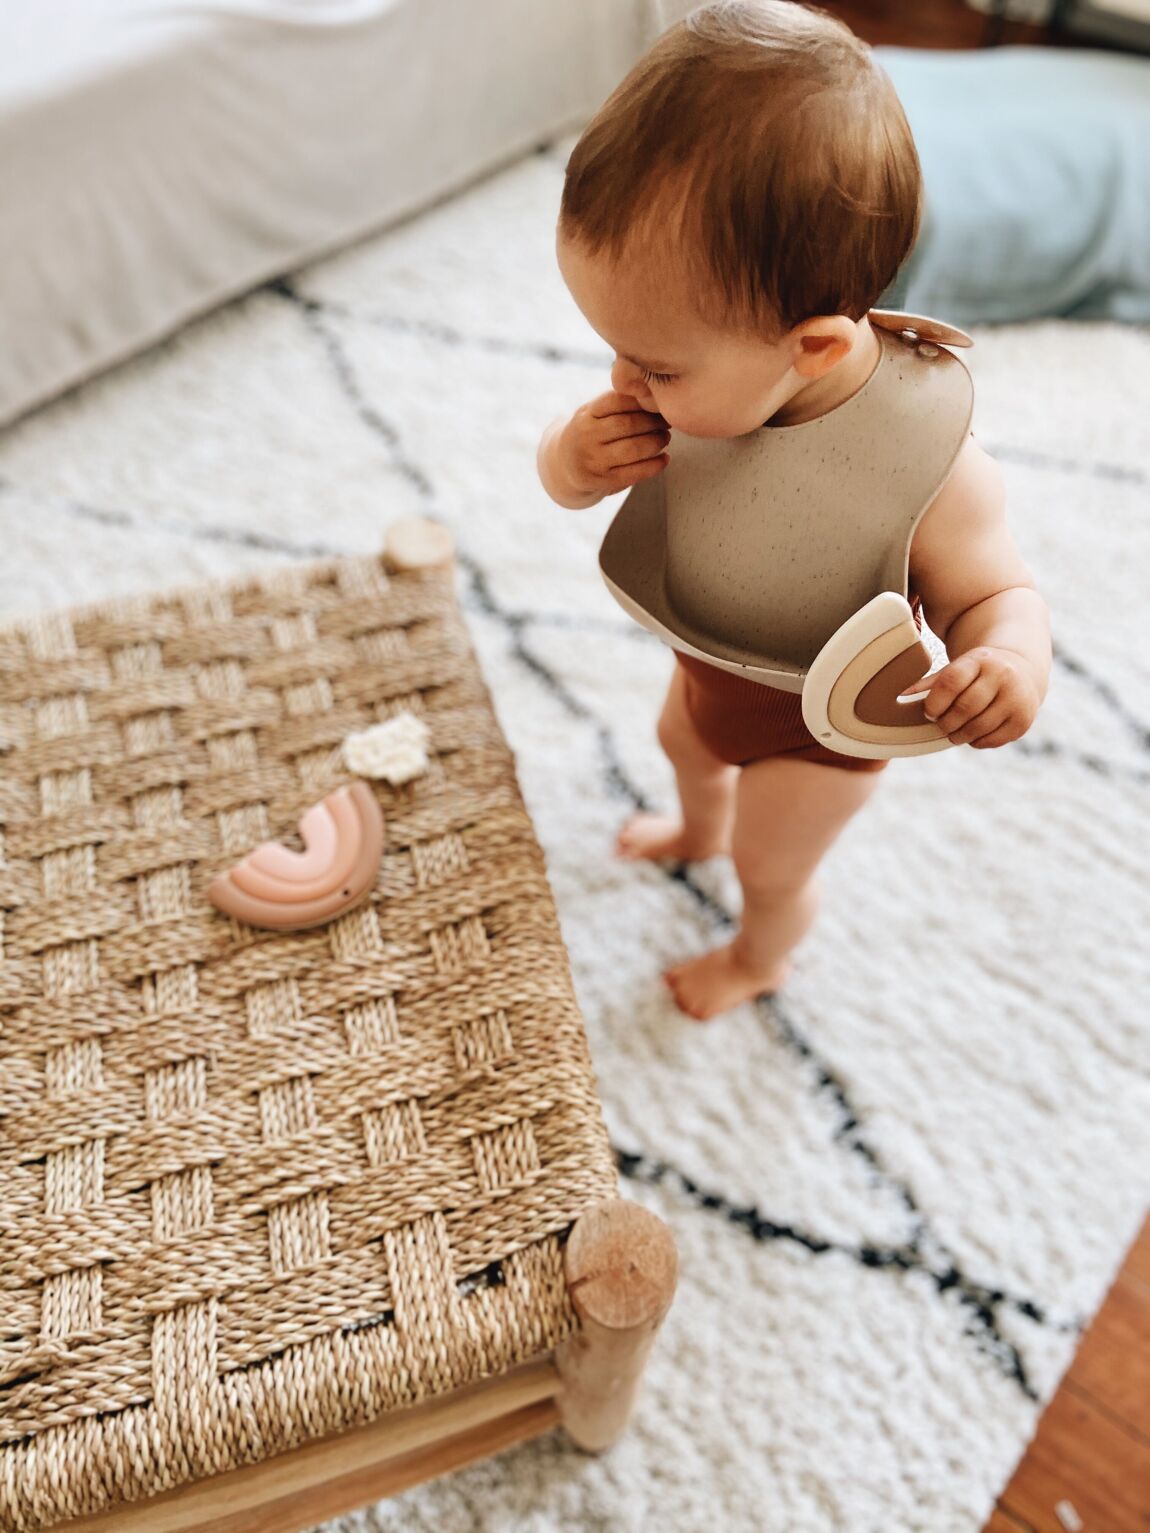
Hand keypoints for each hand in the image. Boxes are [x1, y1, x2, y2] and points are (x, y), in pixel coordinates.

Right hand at [555, 391, 670, 497]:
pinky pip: (634, 473)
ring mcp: (594, 460)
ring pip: (633, 449)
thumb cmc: (590, 433)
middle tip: (667, 421)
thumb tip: (652, 393)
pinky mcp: (603, 480)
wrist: (566, 466)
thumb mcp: (592, 413)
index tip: (657, 402)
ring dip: (656, 442)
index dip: (641, 400)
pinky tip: (665, 458)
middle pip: (628, 425)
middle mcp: (587, 437)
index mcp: (586, 415)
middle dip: (653, 422)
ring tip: (665, 438)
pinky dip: (654, 465)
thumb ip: (616, 403)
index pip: (617, 401)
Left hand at [910, 645, 1042, 748]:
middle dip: (946, 722)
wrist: (1022, 670)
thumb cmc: (978, 672)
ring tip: (954, 732)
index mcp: (980, 660)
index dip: (934, 703)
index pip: (951, 683)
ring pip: (978, 727)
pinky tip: (973, 734)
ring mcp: (1017, 699)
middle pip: (964, 708)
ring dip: (959, 735)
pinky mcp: (1023, 720)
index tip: (929, 712)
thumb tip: (899, 695)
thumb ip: (930, 683)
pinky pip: (992, 740)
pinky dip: (976, 742)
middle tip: (941, 725)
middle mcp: (1003, 676)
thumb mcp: (958, 668)